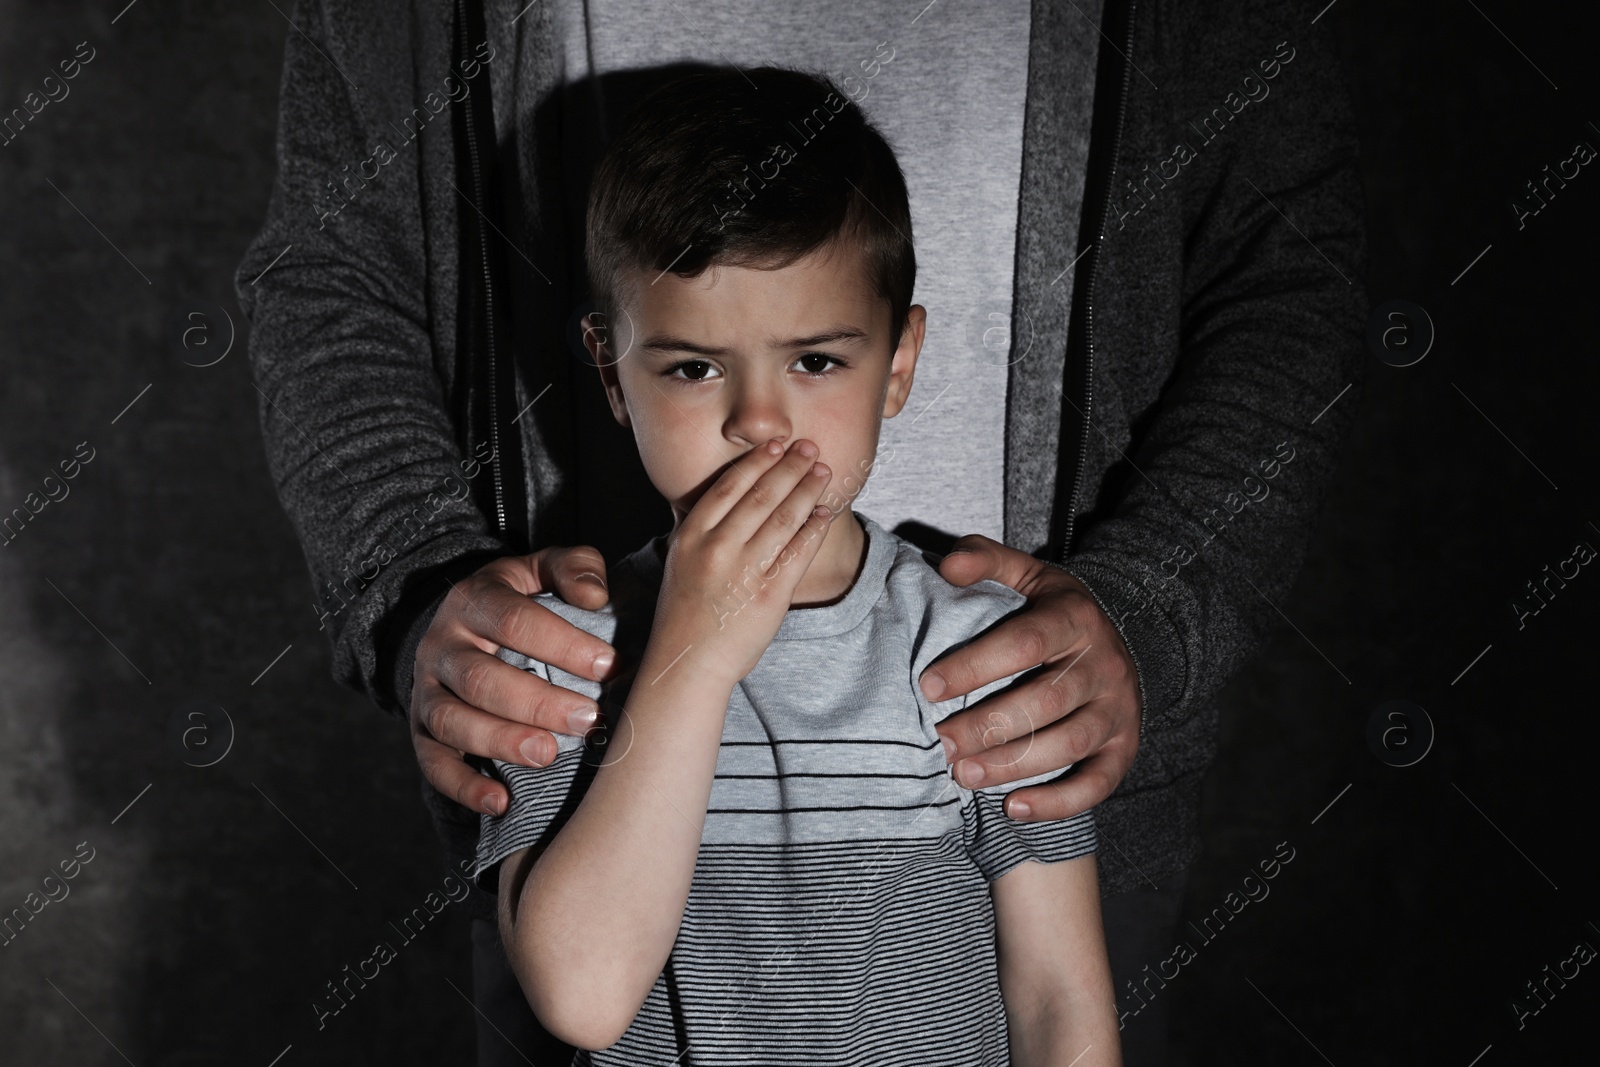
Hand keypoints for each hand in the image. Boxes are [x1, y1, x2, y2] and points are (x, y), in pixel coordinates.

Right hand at [409, 547, 620, 816]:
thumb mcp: (543, 569)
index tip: (607, 665)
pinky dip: (464, 787)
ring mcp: (428, 692)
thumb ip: (574, 568)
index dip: (560, 643)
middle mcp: (444, 646)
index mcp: (475, 601)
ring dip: (502, 741)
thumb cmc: (520, 601)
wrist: (462, 626)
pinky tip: (501, 801)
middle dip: (536, 702)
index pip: (512, 620)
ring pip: (453, 721)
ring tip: (549, 754)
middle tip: (587, 718)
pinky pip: (434, 764)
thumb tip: (596, 597)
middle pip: (481, 678)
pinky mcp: (423, 733)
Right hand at [648, 436, 834, 687]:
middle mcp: (718, 548)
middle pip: (762, 495)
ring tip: (823, 471)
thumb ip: (698, 528)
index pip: (730, 485)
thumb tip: (718, 494)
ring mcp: (745, 571)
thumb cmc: (684, 612)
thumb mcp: (679, 560)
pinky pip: (799, 552)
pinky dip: (815, 528)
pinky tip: (824, 512)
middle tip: (810, 447)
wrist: (687, 662)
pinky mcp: (770, 594)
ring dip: (808, 489)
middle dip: (791, 466)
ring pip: (785, 518)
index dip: (757, 461)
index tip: (777, 444)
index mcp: (692, 535)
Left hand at [921, 535, 1141, 820]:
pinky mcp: (1123, 748)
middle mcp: (1102, 665)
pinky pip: (1098, 783)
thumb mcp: (1028, 574)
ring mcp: (1117, 709)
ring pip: (1069, 744)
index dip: (976, 665)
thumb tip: (948, 565)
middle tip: (941, 742)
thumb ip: (986, 560)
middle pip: (1046, 700)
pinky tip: (1013, 808)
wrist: (1123, 640)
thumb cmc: (1055, 611)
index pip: (1026, 642)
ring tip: (963, 775)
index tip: (929, 686)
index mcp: (1074, 619)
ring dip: (1013, 765)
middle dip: (988, 725)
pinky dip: (1058, 802)